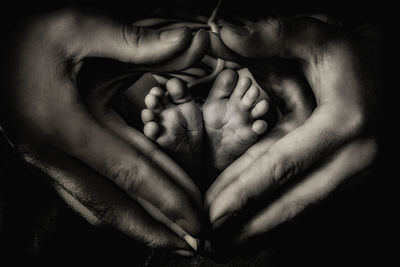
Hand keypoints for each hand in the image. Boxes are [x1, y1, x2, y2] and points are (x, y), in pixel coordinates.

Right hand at [0, 7, 208, 250]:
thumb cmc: (25, 36)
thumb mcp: (78, 29)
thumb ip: (135, 42)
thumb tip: (191, 41)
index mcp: (66, 126)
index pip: (132, 174)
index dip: (169, 200)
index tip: (198, 221)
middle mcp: (54, 155)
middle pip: (116, 206)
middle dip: (158, 229)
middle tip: (194, 247)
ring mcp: (45, 163)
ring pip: (98, 208)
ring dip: (137, 228)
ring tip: (170, 240)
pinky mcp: (45, 162)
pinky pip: (82, 198)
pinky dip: (113, 213)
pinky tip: (130, 216)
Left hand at [205, 16, 379, 245]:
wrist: (389, 69)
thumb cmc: (353, 53)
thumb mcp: (317, 36)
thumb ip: (270, 37)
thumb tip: (221, 36)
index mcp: (343, 125)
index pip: (281, 166)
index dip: (243, 193)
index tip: (210, 216)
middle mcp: (352, 159)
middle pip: (289, 201)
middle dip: (246, 224)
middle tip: (207, 242)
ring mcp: (351, 173)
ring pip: (297, 209)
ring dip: (259, 229)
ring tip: (224, 245)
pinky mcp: (344, 177)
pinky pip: (305, 202)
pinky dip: (277, 219)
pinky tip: (254, 231)